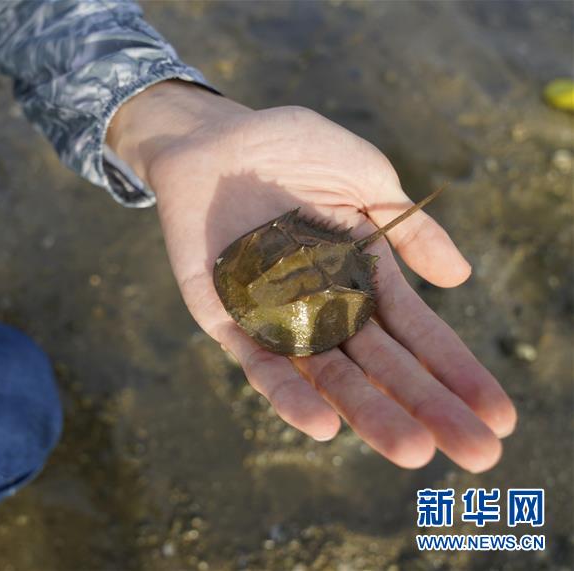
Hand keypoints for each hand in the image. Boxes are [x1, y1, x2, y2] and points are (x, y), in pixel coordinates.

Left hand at [108, 81, 516, 471]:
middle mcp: (326, 305)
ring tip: (412, 450)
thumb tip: (460, 278)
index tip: (498, 416)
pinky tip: (324, 425)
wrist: (214, 138)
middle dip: (427, 407)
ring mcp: (278, 316)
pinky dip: (288, 393)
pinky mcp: (230, 319)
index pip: (416, 332)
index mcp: (364, 276)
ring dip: (368, 413)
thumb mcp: (363, 176)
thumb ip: (407, 228)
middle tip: (477, 454)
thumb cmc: (290, 150)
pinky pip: (260, 362)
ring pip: (327, 375)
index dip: (456, 371)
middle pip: (381, 366)